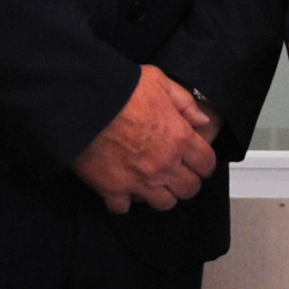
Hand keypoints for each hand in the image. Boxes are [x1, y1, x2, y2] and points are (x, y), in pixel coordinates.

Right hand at [70, 66, 219, 213]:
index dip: (203, 164)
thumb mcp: (159, 81)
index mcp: (179, 138)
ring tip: (151, 183)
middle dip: (185, 182)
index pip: (206, 164)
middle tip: (176, 173)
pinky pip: (123, 208)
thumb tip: (201, 119)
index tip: (196, 162)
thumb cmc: (120, 89)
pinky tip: (121, 189)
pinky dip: (123, 201)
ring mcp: (139, 180)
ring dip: (160, 194)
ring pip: (163, 204)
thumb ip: (184, 102)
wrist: (82, 102)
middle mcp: (164, 164)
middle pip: (189, 189)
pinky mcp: (112, 188)